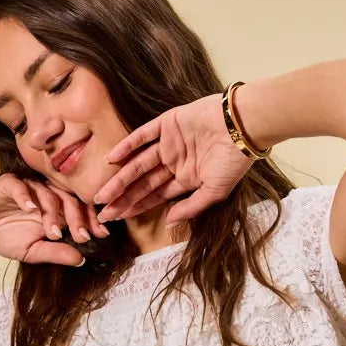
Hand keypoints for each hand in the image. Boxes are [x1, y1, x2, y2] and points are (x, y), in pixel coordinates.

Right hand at [0, 173, 109, 264]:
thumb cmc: (6, 236)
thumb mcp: (33, 251)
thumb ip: (56, 253)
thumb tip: (81, 260)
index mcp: (56, 211)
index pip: (80, 211)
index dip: (91, 221)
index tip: (101, 235)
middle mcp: (46, 196)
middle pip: (69, 200)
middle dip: (77, 218)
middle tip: (81, 236)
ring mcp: (29, 188)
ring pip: (48, 193)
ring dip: (52, 213)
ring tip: (52, 232)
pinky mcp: (9, 184)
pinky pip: (21, 187)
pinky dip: (26, 197)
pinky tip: (29, 210)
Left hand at [92, 93, 254, 227]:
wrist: (244, 126)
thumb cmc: (234, 162)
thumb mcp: (214, 192)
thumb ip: (190, 207)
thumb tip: (168, 222)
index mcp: (185, 180)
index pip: (154, 196)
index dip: (135, 208)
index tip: (116, 220)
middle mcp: (174, 163)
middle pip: (142, 183)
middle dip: (122, 199)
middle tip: (102, 213)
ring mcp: (169, 143)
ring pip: (138, 164)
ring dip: (120, 178)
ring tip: (102, 194)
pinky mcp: (168, 123)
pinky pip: (143, 135)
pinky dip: (128, 145)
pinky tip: (112, 159)